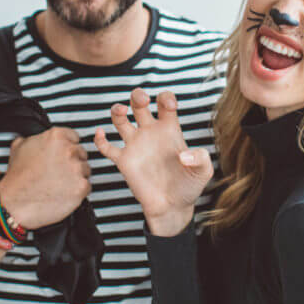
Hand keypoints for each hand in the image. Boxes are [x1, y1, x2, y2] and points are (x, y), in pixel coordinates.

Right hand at [0, 127, 90, 229]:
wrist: (15, 203)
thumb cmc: (17, 179)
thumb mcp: (18, 147)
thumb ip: (33, 138)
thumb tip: (35, 138)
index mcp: (56, 137)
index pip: (74, 137)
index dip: (67, 148)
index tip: (62, 156)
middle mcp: (69, 150)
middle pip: (81, 154)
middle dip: (72, 162)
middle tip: (59, 172)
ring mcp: (76, 169)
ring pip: (86, 170)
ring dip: (76, 176)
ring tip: (60, 183)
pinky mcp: (81, 187)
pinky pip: (87, 186)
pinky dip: (78, 190)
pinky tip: (64, 192)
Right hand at [94, 88, 213, 235]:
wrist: (173, 207)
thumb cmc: (189, 186)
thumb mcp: (203, 171)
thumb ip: (201, 158)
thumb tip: (183, 155)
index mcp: (169, 129)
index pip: (164, 102)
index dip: (165, 97)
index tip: (169, 106)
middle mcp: (150, 133)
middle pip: (139, 104)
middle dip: (137, 95)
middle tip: (141, 100)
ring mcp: (136, 145)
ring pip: (120, 119)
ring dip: (117, 110)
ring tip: (122, 111)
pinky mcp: (124, 161)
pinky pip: (107, 147)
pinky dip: (99, 139)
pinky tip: (100, 132)